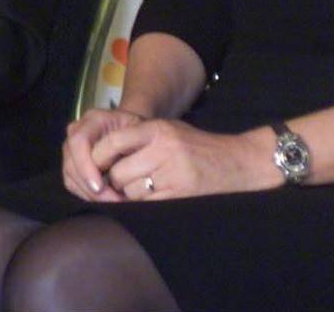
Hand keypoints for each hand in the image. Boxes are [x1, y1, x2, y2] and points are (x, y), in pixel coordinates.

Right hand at [61, 107, 143, 201]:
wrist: (133, 128)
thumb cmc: (139, 130)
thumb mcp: (140, 131)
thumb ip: (128, 145)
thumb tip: (117, 173)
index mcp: (93, 120)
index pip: (78, 142)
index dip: (85, 166)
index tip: (100, 188)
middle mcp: (77, 131)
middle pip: (70, 163)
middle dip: (88, 187)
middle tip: (111, 202)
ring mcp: (71, 147)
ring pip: (69, 175)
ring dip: (88, 194)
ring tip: (112, 203)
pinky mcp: (72, 163)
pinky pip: (72, 183)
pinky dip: (87, 195)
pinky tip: (104, 200)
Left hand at [94, 119, 280, 201]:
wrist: (238, 162)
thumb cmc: (197, 146)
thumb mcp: (169, 130)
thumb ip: (139, 137)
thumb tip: (100, 152)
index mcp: (158, 129)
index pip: (114, 142)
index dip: (98, 157)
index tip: (96, 166)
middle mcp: (164, 149)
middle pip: (119, 173)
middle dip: (115, 182)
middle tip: (119, 183)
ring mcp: (173, 173)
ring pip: (131, 192)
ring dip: (130, 195)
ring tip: (143, 189)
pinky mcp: (181, 194)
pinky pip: (148, 204)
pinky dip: (145, 205)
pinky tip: (155, 197)